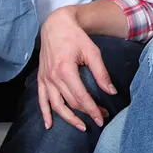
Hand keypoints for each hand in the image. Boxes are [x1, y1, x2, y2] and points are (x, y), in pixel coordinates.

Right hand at [37, 6, 116, 130]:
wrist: (56, 25)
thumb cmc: (75, 37)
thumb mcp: (92, 52)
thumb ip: (101, 73)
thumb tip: (111, 91)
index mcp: (66, 70)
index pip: (81, 97)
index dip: (92, 110)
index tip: (102, 118)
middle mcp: (53, 77)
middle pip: (71, 102)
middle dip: (86, 113)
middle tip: (99, 118)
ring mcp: (45, 79)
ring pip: (56, 105)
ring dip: (68, 118)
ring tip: (81, 126)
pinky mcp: (41, 78)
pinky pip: (41, 100)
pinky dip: (44, 113)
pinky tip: (49, 125)